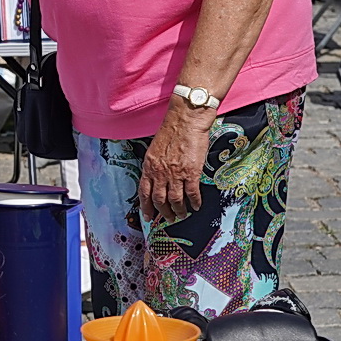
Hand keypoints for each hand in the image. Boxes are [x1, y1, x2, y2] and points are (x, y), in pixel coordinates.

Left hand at [139, 100, 213, 223]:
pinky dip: (194, 202)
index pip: (144, 192)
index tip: (148, 217)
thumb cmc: (171, 131)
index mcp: (149, 166)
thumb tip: (157, 179)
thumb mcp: (155, 149)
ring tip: (182, 215)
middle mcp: (160, 173)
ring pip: (175, 200)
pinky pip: (192, 193)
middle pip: (159, 200)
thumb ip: (155, 165)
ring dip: (179, 210)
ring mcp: (176, 174)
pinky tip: (196, 206)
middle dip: (164, 213)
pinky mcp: (191, 172)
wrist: (186, 121)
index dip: (146, 207)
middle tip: (169, 219)